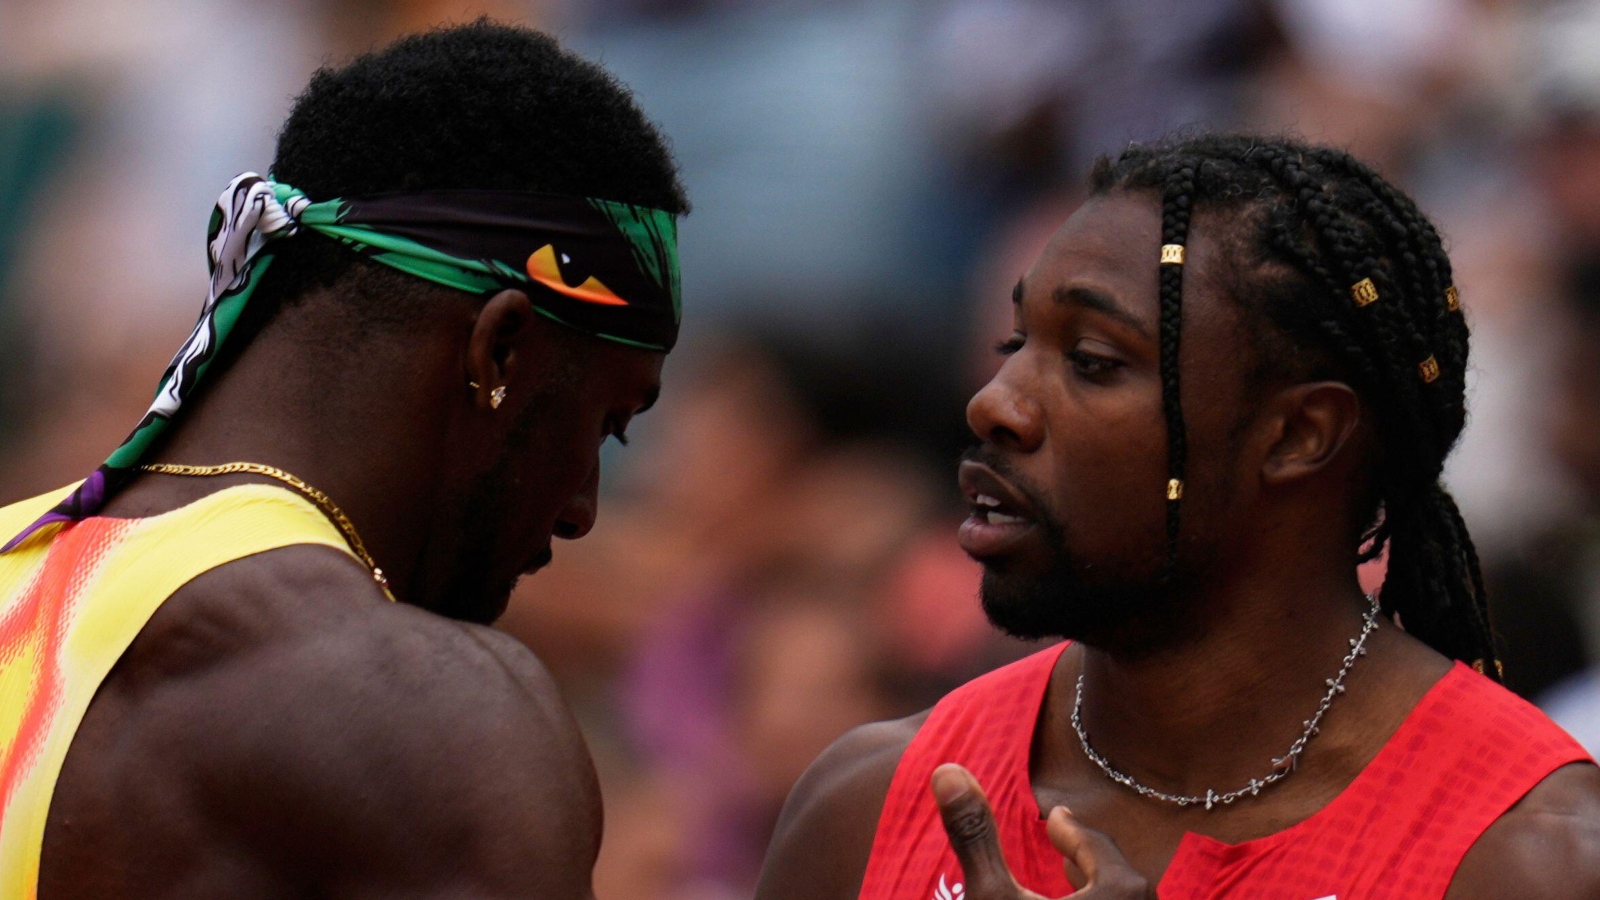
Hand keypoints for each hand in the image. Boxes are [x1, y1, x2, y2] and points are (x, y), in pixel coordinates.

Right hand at [932, 763, 1155, 898]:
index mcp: (1120, 894)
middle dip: (1093, 860)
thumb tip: (948, 770)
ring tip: (1074, 882)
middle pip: (1124, 881)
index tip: (1054, 819)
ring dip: (1102, 892)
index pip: (1098, 849)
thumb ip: (976, 836)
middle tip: (1067, 846)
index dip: (1072, 832)